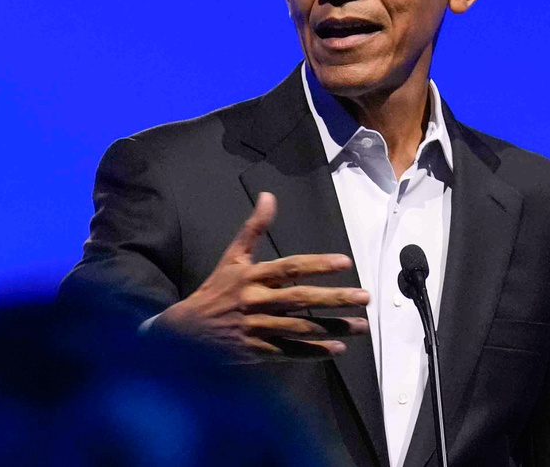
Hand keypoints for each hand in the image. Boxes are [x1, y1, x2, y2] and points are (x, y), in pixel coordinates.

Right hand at [154, 192, 369, 359]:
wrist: (184, 333)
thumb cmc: (214, 291)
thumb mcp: (232, 258)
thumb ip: (253, 228)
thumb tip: (268, 196)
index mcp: (251, 276)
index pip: (290, 267)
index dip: (318, 264)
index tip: (345, 263)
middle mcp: (256, 302)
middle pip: (301, 299)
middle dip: (335, 298)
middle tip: (365, 296)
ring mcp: (257, 329)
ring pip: (301, 328)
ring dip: (334, 328)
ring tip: (362, 326)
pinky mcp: (257, 352)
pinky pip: (291, 353)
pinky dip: (314, 352)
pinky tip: (338, 349)